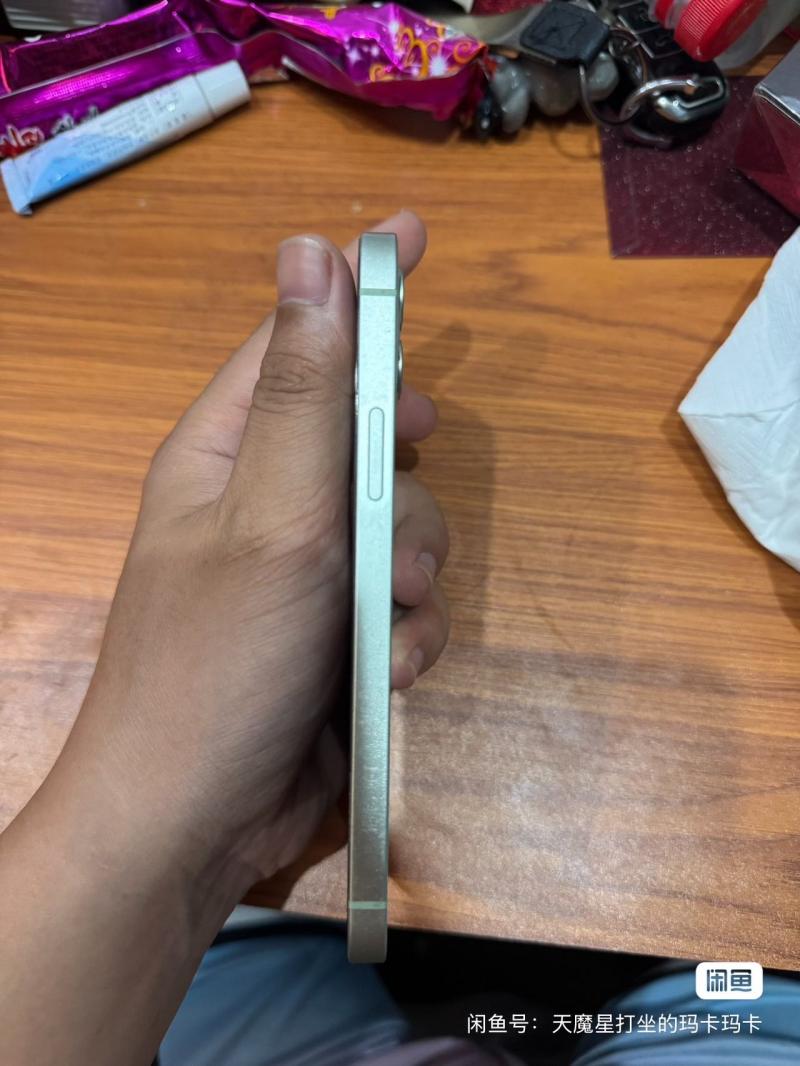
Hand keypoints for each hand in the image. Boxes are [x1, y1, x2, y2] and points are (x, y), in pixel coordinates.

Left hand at [67, 210, 448, 890]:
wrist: (199, 818)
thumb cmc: (219, 659)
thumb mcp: (272, 514)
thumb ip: (308, 393)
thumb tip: (309, 252)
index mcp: (227, 452)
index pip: (300, 342)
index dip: (358, 292)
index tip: (415, 240)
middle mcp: (267, 501)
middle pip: (371, 439)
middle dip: (405, 480)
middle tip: (403, 507)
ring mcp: (306, 570)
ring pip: (404, 525)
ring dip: (413, 571)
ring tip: (386, 621)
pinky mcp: (339, 633)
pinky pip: (406, 603)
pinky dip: (410, 633)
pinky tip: (391, 670)